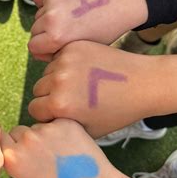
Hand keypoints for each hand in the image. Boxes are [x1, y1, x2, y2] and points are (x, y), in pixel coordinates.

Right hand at [2, 119, 156, 177]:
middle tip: (44, 158)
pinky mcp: (66, 122)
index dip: (9, 146)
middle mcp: (27, 140)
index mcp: (13, 158)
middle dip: (26, 140)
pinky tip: (74, 149)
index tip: (18, 153)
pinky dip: (62, 132)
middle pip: (19, 131)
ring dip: (45, 136)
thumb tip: (14, 148)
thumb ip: (17, 165)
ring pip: (39, 127)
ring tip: (63, 156)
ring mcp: (47, 129)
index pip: (1, 139)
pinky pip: (57, 123)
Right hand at [28, 0, 147, 60]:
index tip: (56, 49)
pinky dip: (53, 6)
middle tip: (64, 35)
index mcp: (56, 35)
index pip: (33, 46)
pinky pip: (46, 2)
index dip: (44, 50)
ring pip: (39, 16)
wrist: (120, 3)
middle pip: (34, 31)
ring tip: (70, 21)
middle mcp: (51, 17)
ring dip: (48, 20)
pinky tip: (71, 8)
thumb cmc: (103, 31)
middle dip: (45, 35)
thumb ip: (56, 52)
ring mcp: (52, 0)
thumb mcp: (79, 49)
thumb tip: (39, 51)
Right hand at [28, 41, 176, 137]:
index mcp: (59, 105)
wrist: (142, 83)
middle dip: (49, 95)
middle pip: (38, 89)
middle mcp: (58, 81)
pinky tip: (85, 71)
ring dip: (56, 78)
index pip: (35, 109)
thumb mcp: (87, 130)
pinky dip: (66, 64)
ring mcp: (65, 61)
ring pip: (47, 72)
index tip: (62, 113)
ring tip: (80, 84)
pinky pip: (58, 57)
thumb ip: (61, 126)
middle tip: (71, 98)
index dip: (48, 113)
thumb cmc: (117, 112)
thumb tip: (44, 122)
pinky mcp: (73, 47)